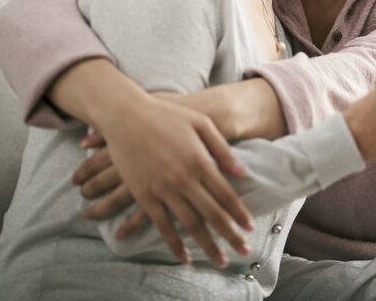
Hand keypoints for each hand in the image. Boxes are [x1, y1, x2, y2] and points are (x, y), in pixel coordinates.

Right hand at [86, 94, 253, 265]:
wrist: (125, 116)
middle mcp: (183, 178)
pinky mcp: (143, 194)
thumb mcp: (201, 123)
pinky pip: (161, 225)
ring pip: (189, 224)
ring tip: (220, 259)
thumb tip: (242, 173)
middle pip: (212, 214)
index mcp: (199, 160)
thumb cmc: (167, 115)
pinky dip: (174, 244)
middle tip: (243, 251)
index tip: (249, 227)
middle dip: (230, 235)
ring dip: (207, 244)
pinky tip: (185, 257)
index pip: (225, 194)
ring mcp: (162, 188)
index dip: (239, 213)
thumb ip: (222, 150)